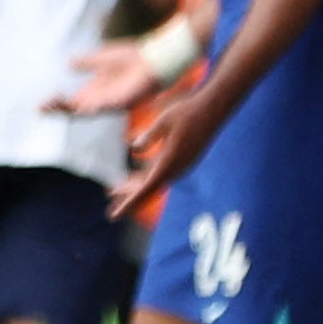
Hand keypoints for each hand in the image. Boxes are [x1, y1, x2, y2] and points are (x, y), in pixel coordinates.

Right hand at [47, 38, 162, 118]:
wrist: (155, 57)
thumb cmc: (133, 57)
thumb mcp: (103, 57)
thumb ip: (87, 62)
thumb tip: (68, 63)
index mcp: (95, 90)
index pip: (71, 102)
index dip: (55, 103)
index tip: (39, 105)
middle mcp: (101, 99)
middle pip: (74, 109)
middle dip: (56, 109)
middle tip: (39, 108)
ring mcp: (111, 102)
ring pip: (85, 111)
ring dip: (69, 109)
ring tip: (52, 106)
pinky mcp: (123, 101)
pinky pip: (105, 107)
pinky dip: (93, 108)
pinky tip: (81, 107)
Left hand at [106, 77, 227, 219]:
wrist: (214, 108)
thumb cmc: (188, 111)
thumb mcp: (163, 121)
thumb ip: (148, 137)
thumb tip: (134, 148)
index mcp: (169, 162)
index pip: (145, 189)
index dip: (128, 203)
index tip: (114, 215)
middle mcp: (176, 168)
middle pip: (148, 188)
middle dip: (128, 195)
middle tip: (108, 198)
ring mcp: (181, 164)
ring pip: (154, 180)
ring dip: (136, 185)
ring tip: (115, 189)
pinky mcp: (184, 158)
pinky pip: (161, 172)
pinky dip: (146, 176)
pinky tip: (135, 173)